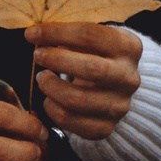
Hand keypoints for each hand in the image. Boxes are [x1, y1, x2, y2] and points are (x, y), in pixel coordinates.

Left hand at [28, 20, 140, 141]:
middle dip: (57, 60)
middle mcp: (129, 78)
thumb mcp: (90, 40)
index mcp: (128, 47)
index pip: (90, 35)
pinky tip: (49, 100)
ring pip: (78, 100)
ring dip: (51, 87)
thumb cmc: (94, 56)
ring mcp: (120, 106)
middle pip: (91, 69)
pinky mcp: (106, 127)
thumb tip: (35, 36)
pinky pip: (71, 121)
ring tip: (43, 78)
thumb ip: (66, 36)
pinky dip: (53, 110)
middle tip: (37, 56)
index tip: (31, 34)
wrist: (116, 88)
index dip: (57, 33)